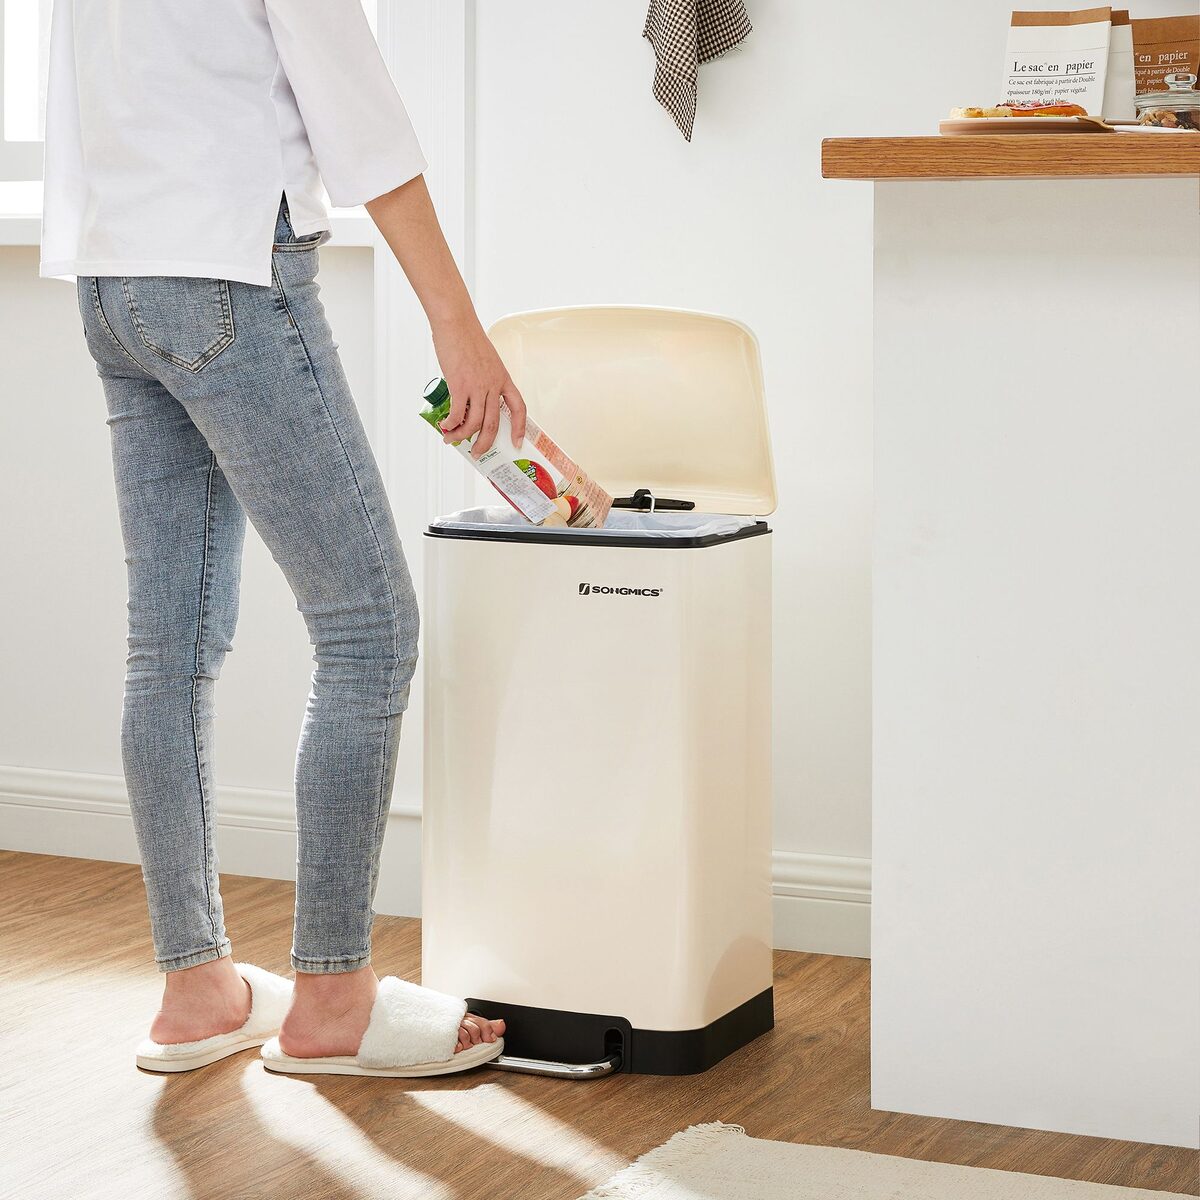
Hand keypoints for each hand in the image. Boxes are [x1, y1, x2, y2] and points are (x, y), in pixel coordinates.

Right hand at [432, 314, 526, 458]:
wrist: (456, 323)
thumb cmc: (467, 339)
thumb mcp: (485, 361)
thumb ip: (483, 381)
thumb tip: (469, 401)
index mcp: (503, 378)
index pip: (518, 407)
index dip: (519, 428)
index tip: (516, 442)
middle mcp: (493, 385)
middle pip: (493, 423)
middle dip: (485, 443)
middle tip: (477, 452)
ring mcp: (477, 386)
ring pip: (474, 422)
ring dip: (462, 435)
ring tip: (452, 438)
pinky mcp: (459, 384)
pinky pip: (457, 413)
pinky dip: (450, 423)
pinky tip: (445, 425)